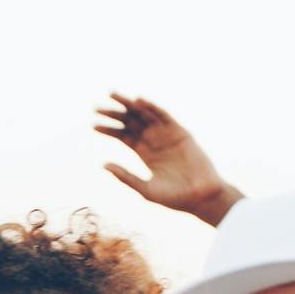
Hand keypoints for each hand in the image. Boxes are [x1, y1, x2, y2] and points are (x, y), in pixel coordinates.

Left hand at [94, 92, 242, 224]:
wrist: (201, 196)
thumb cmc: (174, 197)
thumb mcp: (145, 189)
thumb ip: (126, 177)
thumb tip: (104, 165)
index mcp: (143, 153)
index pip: (122, 136)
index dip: (108, 129)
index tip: (93, 124)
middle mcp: (153, 140)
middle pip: (129, 122)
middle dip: (114, 114)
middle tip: (97, 108)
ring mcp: (166, 134)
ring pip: (144, 115)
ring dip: (129, 105)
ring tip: (113, 96)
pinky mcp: (180, 132)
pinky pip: (164, 116)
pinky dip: (152, 107)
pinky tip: (139, 101)